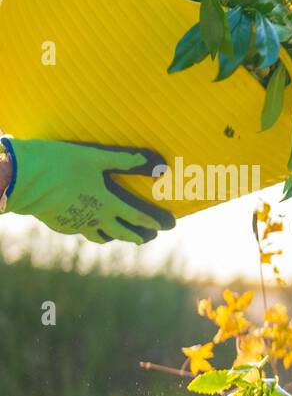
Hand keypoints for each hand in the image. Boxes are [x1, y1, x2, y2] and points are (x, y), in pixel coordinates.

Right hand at [0, 138, 174, 242]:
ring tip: (118, 235)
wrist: (23, 177)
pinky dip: (89, 229)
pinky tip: (88, 224)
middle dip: (137, 236)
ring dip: (113, 236)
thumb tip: (158, 165)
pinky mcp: (60, 224)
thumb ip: (126, 161)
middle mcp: (95, 218)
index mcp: (107, 203)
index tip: (165, 226)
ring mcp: (76, 224)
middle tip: (147, 238)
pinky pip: (80, 230)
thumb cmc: (61, 163)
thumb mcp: (95, 157)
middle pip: (122, 233)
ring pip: (101, 236)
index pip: (137, 217)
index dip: (153, 222)